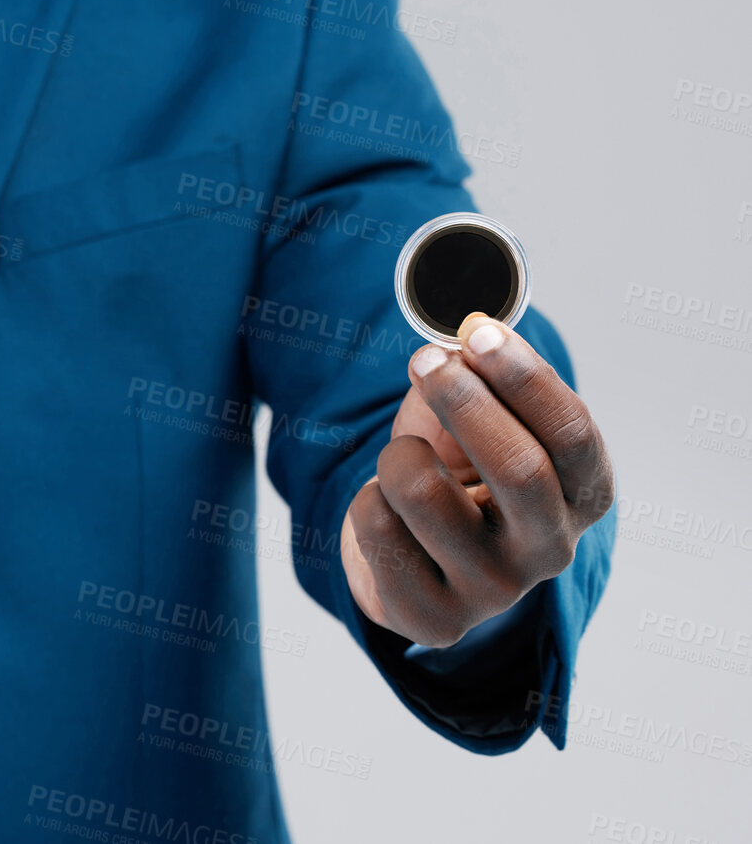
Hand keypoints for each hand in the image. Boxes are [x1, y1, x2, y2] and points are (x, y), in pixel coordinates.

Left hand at [341, 313, 612, 648]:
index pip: (572, 435)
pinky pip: (378, 529)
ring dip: (399, 453)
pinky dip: (367, 499)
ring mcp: (495, 591)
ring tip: (402, 457)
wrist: (408, 557)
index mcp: (583, 495)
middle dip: (464, 402)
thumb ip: (476, 378)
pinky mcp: (436, 619)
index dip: (524, 378)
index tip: (478, 332)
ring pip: (425, 494)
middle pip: (519, 469)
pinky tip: (384, 508)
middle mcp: (551, 550)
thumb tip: (458, 334)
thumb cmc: (452, 474)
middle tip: (424, 360)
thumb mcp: (474, 422)